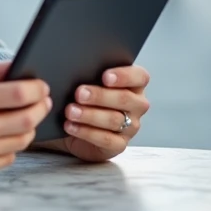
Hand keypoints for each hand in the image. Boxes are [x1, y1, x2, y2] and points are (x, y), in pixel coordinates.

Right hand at [0, 62, 51, 182]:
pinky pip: (10, 156)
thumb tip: (17, 66)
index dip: (37, 89)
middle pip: (28, 119)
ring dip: (28, 127)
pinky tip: (0, 137)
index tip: (42, 86)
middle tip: (42, 101)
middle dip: (41, 108)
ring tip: (21, 118)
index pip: (20, 93)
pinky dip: (10, 145)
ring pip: (23, 139)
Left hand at [31, 65, 149, 162]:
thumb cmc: (82, 98)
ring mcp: (130, 126)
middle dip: (100, 95)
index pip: (139, 77)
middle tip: (79, 93)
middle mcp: (136, 105)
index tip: (105, 76)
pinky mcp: (118, 145)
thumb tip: (73, 65)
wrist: (72, 126)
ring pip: (114, 120)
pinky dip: (86, 132)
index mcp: (133, 85)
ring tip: (70, 111)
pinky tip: (70, 126)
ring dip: (90, 115)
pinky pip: (106, 140)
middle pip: (124, 99)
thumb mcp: (86, 82)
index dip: (124, 76)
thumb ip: (88, 73)